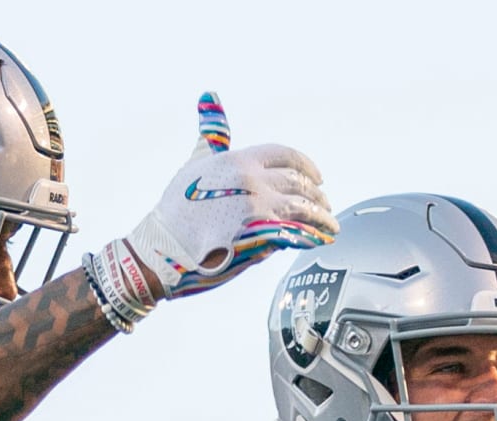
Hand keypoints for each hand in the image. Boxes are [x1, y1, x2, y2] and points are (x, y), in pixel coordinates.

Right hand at [86, 93, 336, 325]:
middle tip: (327, 206)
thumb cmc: (177, 207)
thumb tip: (210, 95)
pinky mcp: (261, 240)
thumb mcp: (196, 162)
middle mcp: (253, 182)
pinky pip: (297, 236)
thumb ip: (212, 133)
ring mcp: (259, 211)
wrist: (165, 249)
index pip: (285, 156)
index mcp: (240, 160)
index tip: (318, 177)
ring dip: (322, 219)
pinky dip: (312, 238)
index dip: (306, 166)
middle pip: (299, 184)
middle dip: (318, 196)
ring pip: (303, 210)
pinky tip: (320, 241)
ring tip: (331, 226)